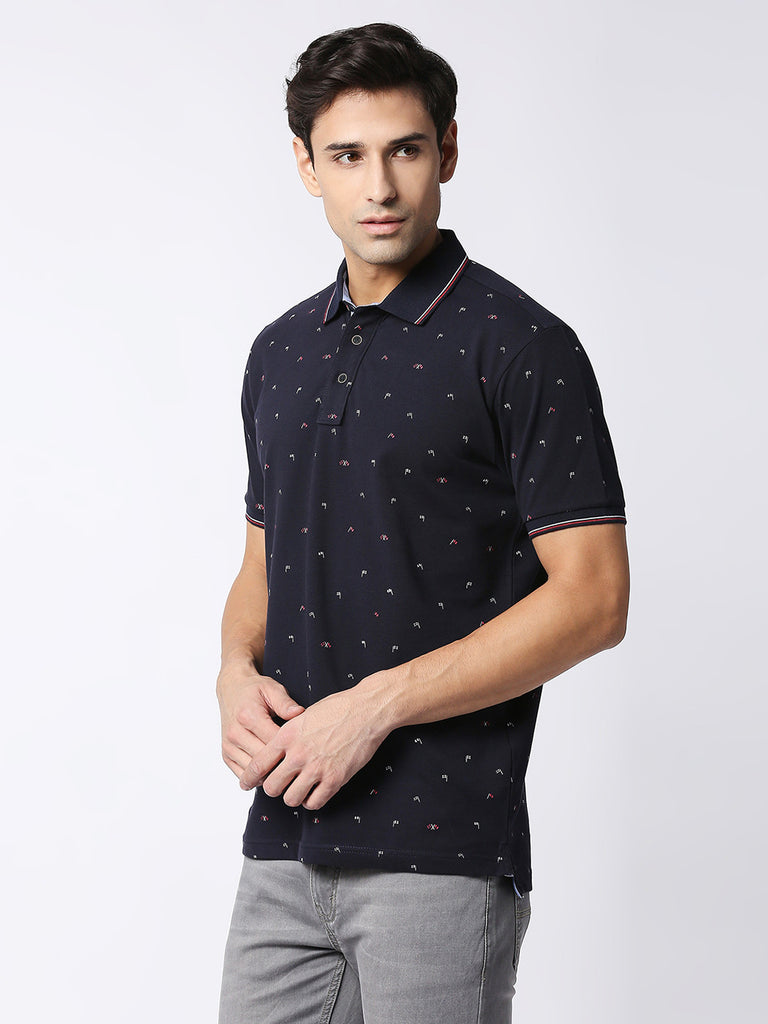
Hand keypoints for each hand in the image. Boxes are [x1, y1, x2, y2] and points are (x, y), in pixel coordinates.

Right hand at [217, 658, 303, 782]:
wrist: (231, 689)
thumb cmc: (253, 690)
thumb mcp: (272, 689)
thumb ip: (286, 703)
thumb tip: (300, 714)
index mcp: (248, 716)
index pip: (273, 742)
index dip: (290, 748)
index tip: (303, 749)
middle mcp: (235, 733)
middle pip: (263, 760)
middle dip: (282, 763)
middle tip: (298, 763)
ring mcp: (229, 746)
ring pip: (252, 772)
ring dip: (269, 773)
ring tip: (285, 768)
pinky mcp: (226, 754)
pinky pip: (242, 774)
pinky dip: (256, 776)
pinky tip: (269, 769)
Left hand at [239, 684, 389, 809]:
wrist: (366, 710)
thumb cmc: (338, 708)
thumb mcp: (303, 716)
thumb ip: (288, 735)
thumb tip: (277, 751)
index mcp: (287, 736)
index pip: (258, 764)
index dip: (249, 777)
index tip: (246, 783)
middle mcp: (298, 754)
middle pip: (272, 787)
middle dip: (274, 788)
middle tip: (280, 785)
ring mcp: (317, 768)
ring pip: (291, 799)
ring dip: (293, 796)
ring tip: (299, 789)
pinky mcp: (335, 779)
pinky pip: (314, 803)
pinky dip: (312, 801)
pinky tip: (315, 792)